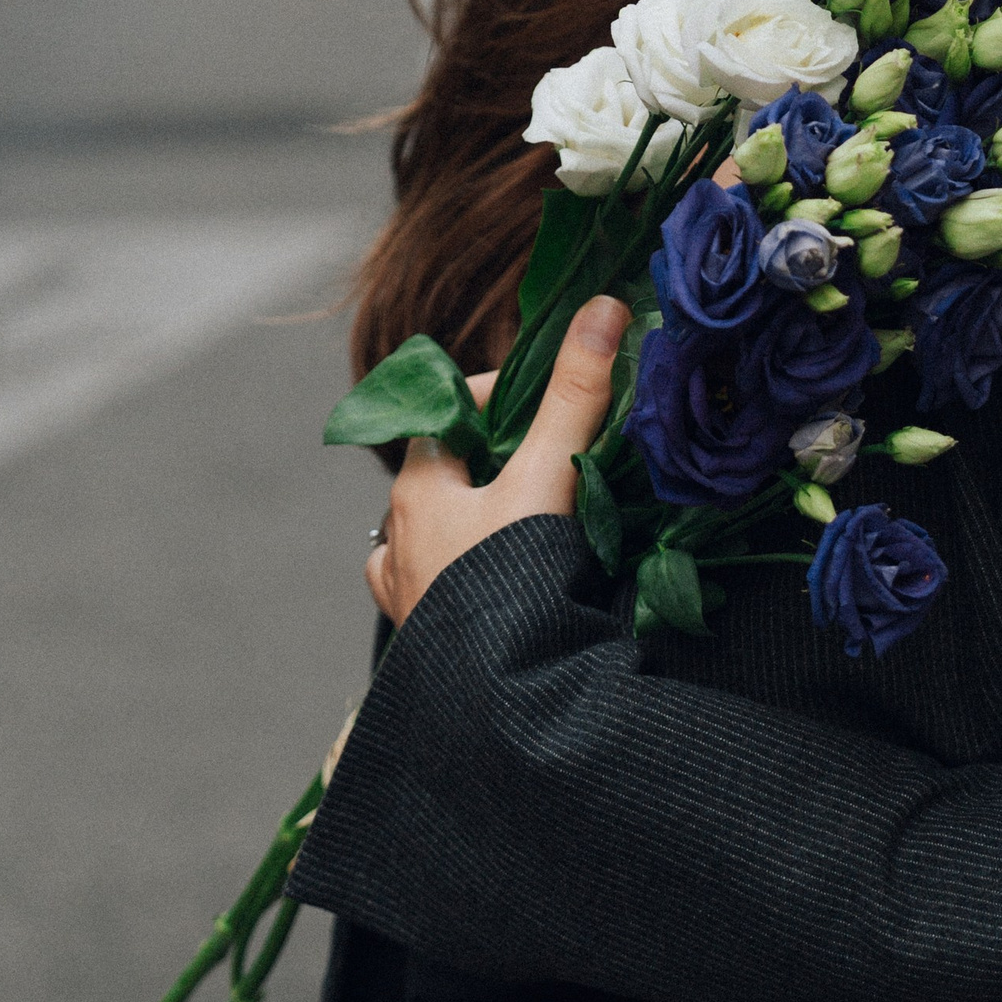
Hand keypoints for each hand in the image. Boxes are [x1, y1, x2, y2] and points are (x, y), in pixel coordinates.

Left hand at [364, 295, 629, 634]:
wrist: (497, 696)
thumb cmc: (512, 580)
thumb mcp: (547, 476)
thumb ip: (576, 395)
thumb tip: (603, 306)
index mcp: (418, 485)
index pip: (450, 409)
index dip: (504, 395)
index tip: (555, 401)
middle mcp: (398, 533)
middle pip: (444, 471)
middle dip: (496, 459)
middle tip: (557, 462)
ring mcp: (405, 589)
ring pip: (430, 533)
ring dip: (469, 520)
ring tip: (524, 525)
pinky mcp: (421, 637)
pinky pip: (431, 590)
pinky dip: (457, 577)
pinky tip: (488, 584)